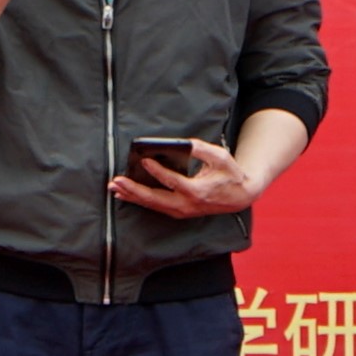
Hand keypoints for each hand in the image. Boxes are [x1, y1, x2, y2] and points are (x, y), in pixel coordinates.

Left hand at [106, 136, 260, 220]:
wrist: (240, 196)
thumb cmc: (230, 174)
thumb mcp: (220, 157)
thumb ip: (200, 149)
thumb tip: (182, 143)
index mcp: (197, 191)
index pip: (173, 182)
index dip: (157, 171)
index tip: (144, 160)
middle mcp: (186, 205)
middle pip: (155, 199)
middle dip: (134, 190)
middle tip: (117, 181)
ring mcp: (182, 211)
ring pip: (153, 205)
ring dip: (132, 196)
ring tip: (115, 188)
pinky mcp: (179, 212)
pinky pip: (156, 207)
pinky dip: (140, 200)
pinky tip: (126, 195)